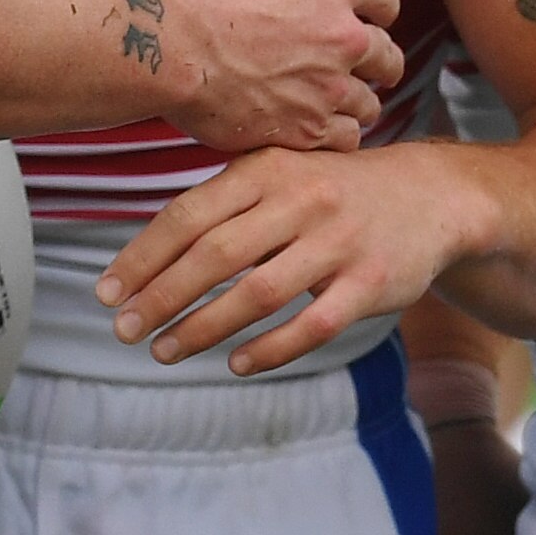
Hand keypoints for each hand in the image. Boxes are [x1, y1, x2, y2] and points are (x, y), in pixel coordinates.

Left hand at [95, 143, 487, 374]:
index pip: (188, 215)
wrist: (430, 195)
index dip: (142, 257)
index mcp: (266, 170)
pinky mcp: (370, 284)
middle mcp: (300, 201)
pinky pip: (312, 325)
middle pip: (214, 256)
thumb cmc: (330, 189)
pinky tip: (237, 364)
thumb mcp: (278, 173)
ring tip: (165, 350)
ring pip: (257, 294)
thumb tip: (145, 256)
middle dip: (161, 298)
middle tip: (123, 330)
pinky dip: (270, 349)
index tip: (106, 292)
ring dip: (203, 328)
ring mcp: (338, 243)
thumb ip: (221, 203)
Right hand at [146, 0, 404, 153]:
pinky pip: (344, 140)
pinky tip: (320, 129)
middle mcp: (343, 38)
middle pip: (386, 56)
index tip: (371, 17)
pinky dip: (337, 135)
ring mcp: (325, 88)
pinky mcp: (302, 129)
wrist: (161, 37)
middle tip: (366, 68)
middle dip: (379, 61)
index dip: (379, 8)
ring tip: (339, 103)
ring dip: (357, 101)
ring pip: (368, 104)